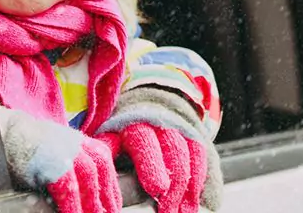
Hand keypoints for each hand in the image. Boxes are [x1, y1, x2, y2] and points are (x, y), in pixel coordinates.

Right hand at [0, 106, 121, 212]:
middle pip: (101, 177)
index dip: (111, 192)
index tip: (113, 208)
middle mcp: (80, 146)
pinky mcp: (52, 165)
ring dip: (92, 207)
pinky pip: (68, 190)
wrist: (9, 132)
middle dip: (105, 201)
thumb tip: (94, 195)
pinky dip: (72, 207)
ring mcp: (66, 154)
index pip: (107, 170)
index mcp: (86, 144)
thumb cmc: (37, 147)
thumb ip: (80, 165)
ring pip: (88, 184)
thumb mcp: (64, 150)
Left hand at [97, 87, 220, 212]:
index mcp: (137, 123)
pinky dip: (203, 183)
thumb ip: (106, 151)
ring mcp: (184, 130)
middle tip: (168, 212)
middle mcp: (164, 123)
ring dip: (190, 189)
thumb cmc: (127, 128)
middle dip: (174, 185)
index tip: (156, 189)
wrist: (154, 101)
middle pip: (175, 153)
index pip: (146, 143)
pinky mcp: (198, 138)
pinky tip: (199, 204)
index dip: (152, 165)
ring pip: (193, 157)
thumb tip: (97, 169)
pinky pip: (204, 159)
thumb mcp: (112, 134)